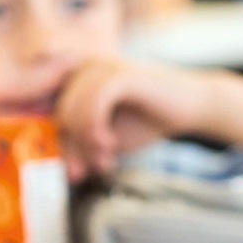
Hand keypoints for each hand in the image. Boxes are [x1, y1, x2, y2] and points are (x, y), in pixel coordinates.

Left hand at [55, 60, 219, 179]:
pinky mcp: (118, 74)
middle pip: (59, 116)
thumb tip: (65, 171)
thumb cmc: (146, 121)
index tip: (76, 173)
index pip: (50, 117)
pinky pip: (92, 105)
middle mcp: (82, 70)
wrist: (192, 106)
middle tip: (98, 167)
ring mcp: (99, 68)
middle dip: (75, 150)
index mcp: (75, 82)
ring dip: (86, 144)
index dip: (59, 147)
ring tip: (105, 159)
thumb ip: (82, 149)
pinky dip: (95, 130)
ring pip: (72, 112)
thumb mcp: (106, 140)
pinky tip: (109, 144)